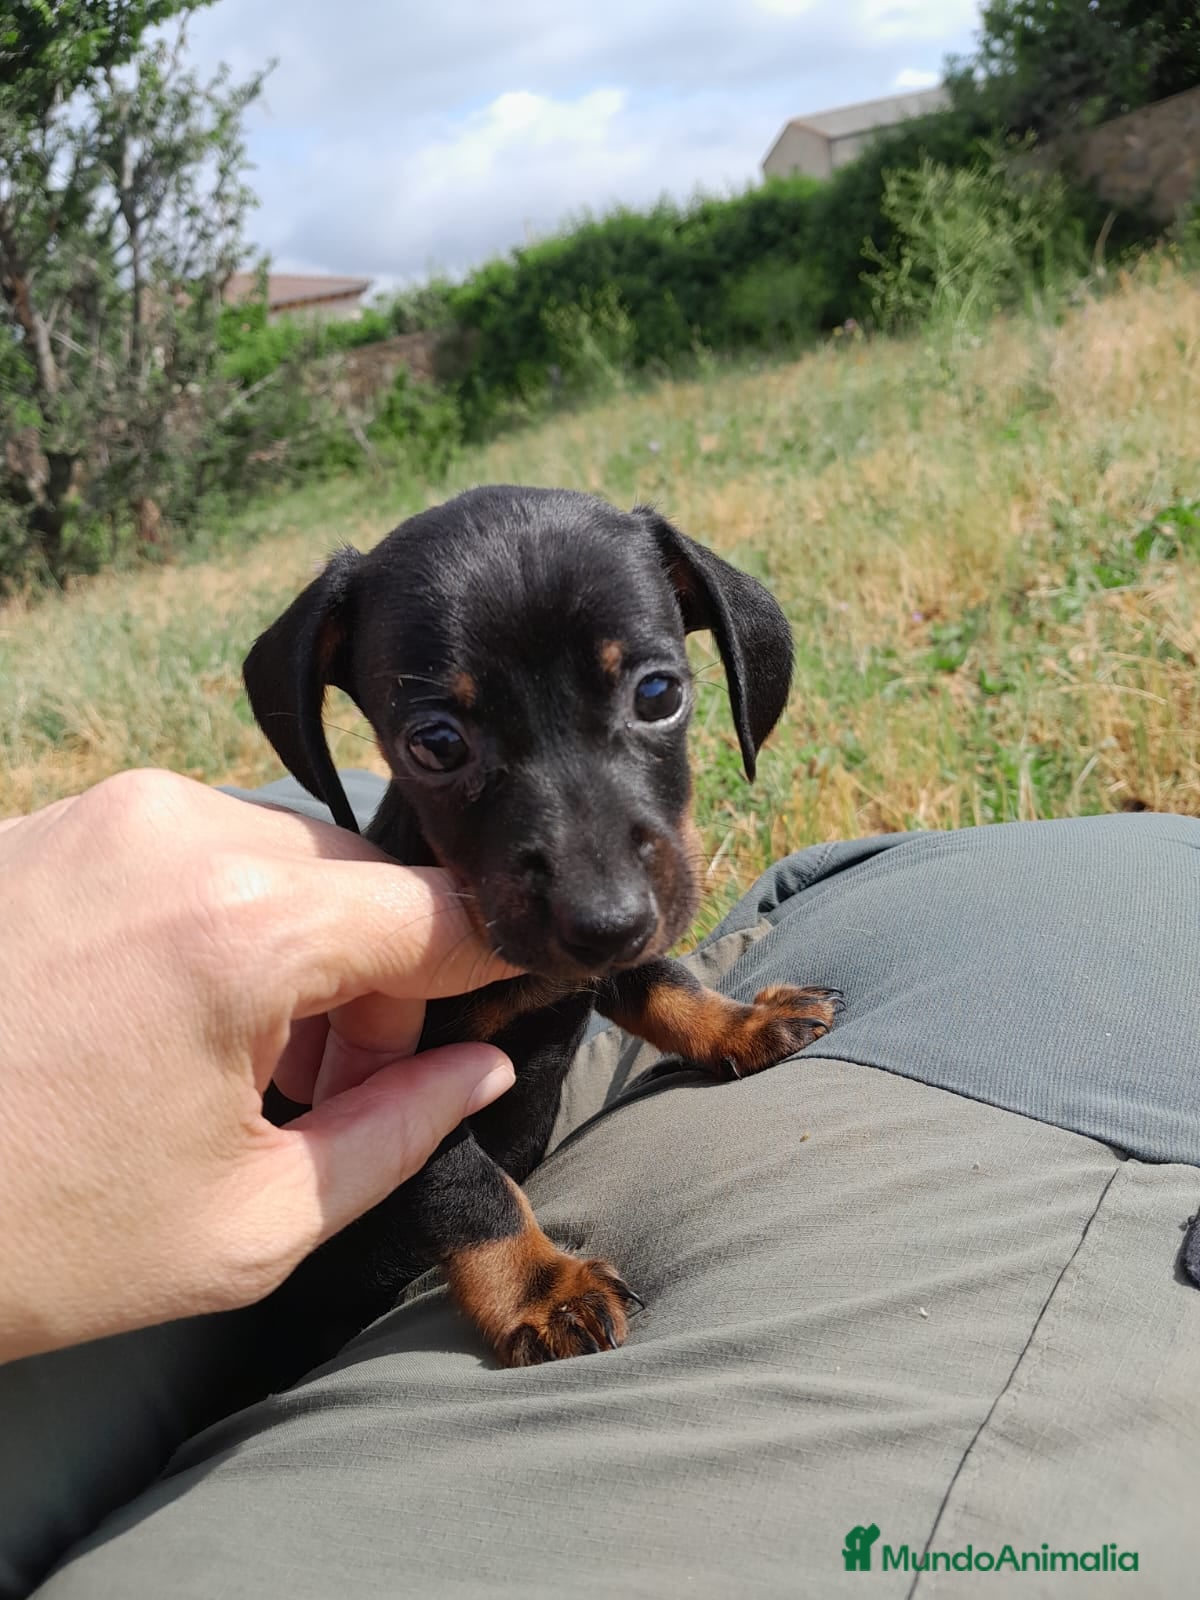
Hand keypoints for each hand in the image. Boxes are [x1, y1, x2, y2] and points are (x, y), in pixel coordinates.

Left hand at [0, 769, 519, 1362]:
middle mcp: (178, 830)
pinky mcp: (47, 822)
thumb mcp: (246, 1222)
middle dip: (380, 980)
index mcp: (243, 926)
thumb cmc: (25, 1234)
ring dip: (301, 951)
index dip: (489, 969)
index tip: (493, 1021)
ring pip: (281, 859)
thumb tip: (480, 1067)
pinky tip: (166, 1023)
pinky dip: (218, 923)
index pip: (442, 912)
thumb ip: (397, 1131)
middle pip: (363, 881)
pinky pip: (189, 850)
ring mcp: (102, 812)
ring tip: (243, 1068)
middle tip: (337, 1088)